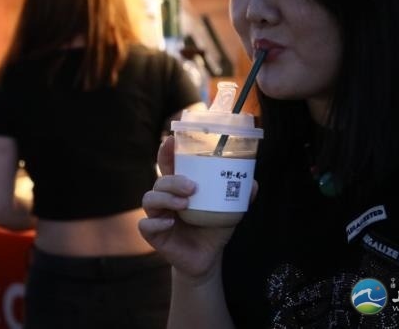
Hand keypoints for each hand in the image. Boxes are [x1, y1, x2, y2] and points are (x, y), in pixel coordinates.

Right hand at [139, 136, 251, 279]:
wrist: (208, 257)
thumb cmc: (214, 228)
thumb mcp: (229, 210)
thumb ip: (239, 196)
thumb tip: (253, 183)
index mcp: (179, 187)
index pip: (168, 165)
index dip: (167, 151)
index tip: (173, 140)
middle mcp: (165, 198)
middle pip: (160, 181)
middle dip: (173, 180)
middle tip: (192, 186)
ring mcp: (157, 215)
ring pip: (150, 199)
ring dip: (165, 198)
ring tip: (184, 204)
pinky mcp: (154, 234)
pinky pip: (146, 224)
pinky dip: (156, 222)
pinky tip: (170, 223)